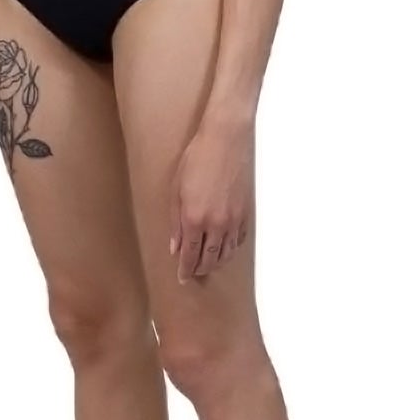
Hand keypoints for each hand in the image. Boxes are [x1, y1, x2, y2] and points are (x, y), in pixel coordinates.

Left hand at [168, 122, 253, 281]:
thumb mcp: (176, 189)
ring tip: (209, 266)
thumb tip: (175, 246)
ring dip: (217, 263)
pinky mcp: (245, 212)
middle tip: (193, 273)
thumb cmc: (197, 159)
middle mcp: (215, 224)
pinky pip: (238, 239)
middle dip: (200, 269)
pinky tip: (226, 249)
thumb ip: (175, 221)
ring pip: (226, 253)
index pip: (189, 255)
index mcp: (194, 219)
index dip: (185, 269)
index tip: (182, 278)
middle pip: (209, 258)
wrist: (225, 140)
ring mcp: (233, 219)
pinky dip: (231, 249)